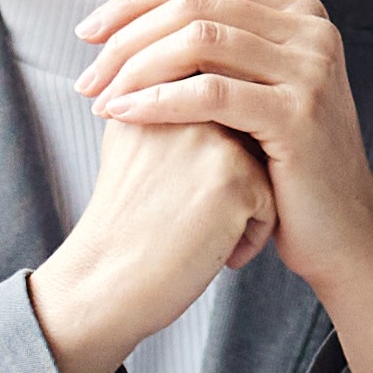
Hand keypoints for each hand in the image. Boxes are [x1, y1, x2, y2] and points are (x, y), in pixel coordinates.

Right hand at [25, 81, 278, 372]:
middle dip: (228, 178)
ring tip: (192, 228)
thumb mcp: (130, 144)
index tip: (171, 195)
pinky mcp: (236, 177)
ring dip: (241, 204)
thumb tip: (220, 93)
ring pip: (262, 167)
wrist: (101, 283)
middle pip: (243, 135)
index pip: (217, 108)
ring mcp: (212, 138)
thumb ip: (167, 106)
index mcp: (156, 89)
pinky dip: (249, 234)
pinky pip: (270, 202)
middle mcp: (184, 103)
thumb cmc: (123, 223)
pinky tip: (209, 249)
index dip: (206, 162)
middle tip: (180, 214)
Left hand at [89, 0, 372, 372]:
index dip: (134, 0)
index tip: (87, 33)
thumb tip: (127, 20)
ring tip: (98, 98)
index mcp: (298, 11)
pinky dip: (157, 100)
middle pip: (194, 2)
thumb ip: (215, 50)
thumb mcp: (254, 92)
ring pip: (199, 39)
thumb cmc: (283, 168)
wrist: (341, 235)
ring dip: (135, 66)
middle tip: (86, 76)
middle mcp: (311, 28)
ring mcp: (311, 69)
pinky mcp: (299, 115)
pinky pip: (211, 94)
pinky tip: (121, 115)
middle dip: (126, 35)